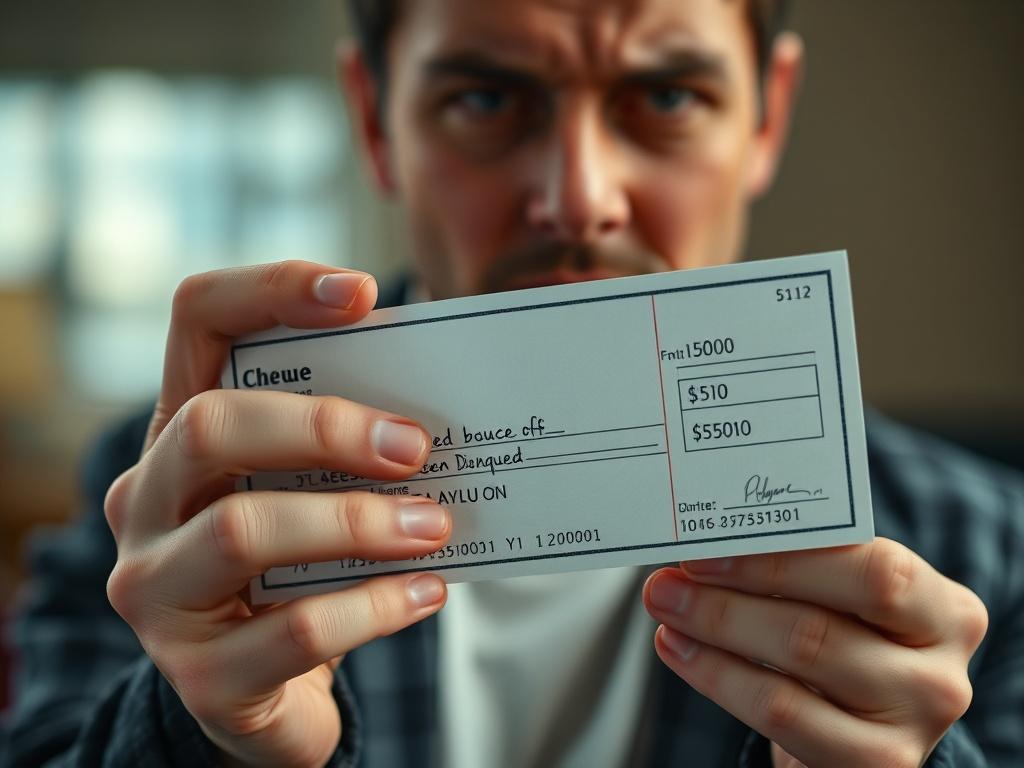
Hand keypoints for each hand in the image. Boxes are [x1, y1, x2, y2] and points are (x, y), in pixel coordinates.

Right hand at [104, 261, 451, 767]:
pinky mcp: (201, 675)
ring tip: (434, 526)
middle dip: (324, 425)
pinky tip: (426, 592)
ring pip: (242, 531)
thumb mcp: (311, 490)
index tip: (359, 293)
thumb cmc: (299, 567)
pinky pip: (292, 631)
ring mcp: (159, 589)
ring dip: (357, 522)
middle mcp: (149, 500)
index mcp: (182, 432)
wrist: (266, 691)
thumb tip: (447, 411)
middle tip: (414, 445)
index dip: (270, 291)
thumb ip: (350, 447)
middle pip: (211, 425)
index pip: (197, 323)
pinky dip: (374, 606)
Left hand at [642, 538, 987, 767]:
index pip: (873, 569)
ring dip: (715, 634)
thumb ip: (805, 563)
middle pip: (821, 628)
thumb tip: (713, 536)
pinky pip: (779, 716)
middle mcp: (939, 673)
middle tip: (668, 581)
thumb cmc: (853, 638)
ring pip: (794, 675)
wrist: (868, 725)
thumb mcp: (850, 597)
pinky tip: (682, 650)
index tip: (709, 548)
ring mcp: (910, 729)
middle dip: (729, 600)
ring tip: (666, 610)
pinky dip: (717, 677)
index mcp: (945, 609)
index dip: (782, 560)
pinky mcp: (873, 767)